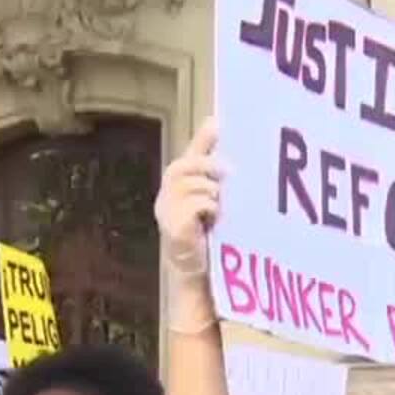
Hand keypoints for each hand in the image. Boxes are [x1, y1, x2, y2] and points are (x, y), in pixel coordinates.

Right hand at [156, 118, 220, 277]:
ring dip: (212, 193)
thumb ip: (211, 165)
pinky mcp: (173, 228)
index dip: (201, 143)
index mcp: (174, 186)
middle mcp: (165, 196)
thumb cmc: (205, 231)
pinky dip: (209, 208)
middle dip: (208, 167)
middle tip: (229, 174)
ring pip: (193, 186)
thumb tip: (216, 124)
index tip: (219, 125)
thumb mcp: (210, 195)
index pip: (186, 159)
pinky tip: (214, 219)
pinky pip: (196, 205)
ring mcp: (167, 212)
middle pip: (184, 168)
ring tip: (220, 207)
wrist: (197, 270)